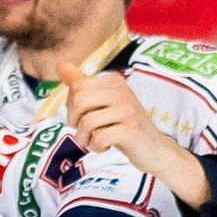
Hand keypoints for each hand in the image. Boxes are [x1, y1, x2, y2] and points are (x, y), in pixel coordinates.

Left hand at [59, 63, 210, 207]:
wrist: (155, 149)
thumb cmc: (124, 125)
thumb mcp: (103, 103)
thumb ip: (82, 84)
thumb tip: (61, 66)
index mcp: (114, 81)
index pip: (76, 87)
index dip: (71, 107)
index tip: (83, 117)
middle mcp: (122, 91)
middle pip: (78, 102)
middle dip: (74, 121)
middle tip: (85, 131)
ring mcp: (128, 110)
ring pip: (87, 122)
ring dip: (84, 138)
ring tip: (93, 141)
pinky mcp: (131, 130)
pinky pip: (99, 137)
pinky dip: (96, 146)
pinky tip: (105, 147)